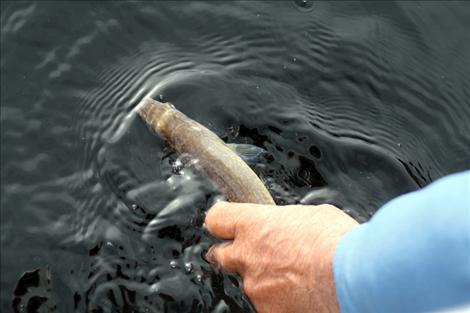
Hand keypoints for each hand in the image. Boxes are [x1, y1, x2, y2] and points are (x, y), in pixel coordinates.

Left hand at [204, 202, 358, 312]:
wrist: (355, 278)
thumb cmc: (337, 242)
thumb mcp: (311, 215)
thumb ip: (285, 222)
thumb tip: (286, 226)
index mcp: (254, 225)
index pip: (217, 219)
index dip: (221, 220)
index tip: (225, 222)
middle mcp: (247, 257)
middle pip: (222, 255)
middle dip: (236, 254)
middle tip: (257, 253)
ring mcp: (256, 287)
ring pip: (250, 282)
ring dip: (266, 279)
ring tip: (297, 276)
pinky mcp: (268, 311)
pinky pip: (268, 303)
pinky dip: (280, 299)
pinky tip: (303, 293)